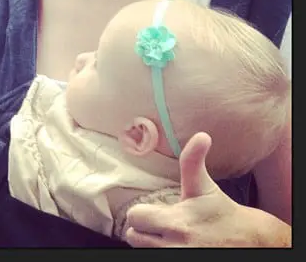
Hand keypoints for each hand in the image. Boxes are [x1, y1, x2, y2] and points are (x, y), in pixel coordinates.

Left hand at [125, 132, 286, 246]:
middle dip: (143, 229)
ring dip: (150, 243)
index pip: (134, 217)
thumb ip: (193, 160)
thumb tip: (201, 135)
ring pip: (143, 250)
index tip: (154, 210)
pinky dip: (159, 252)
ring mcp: (178, 259)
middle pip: (133, 237)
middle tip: (158, 224)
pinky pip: (154, 259)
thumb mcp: (203, 185)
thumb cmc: (220, 211)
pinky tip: (171, 245)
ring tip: (165, 236)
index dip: (141, 212)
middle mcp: (174, 246)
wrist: (250, 242)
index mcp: (176, 223)